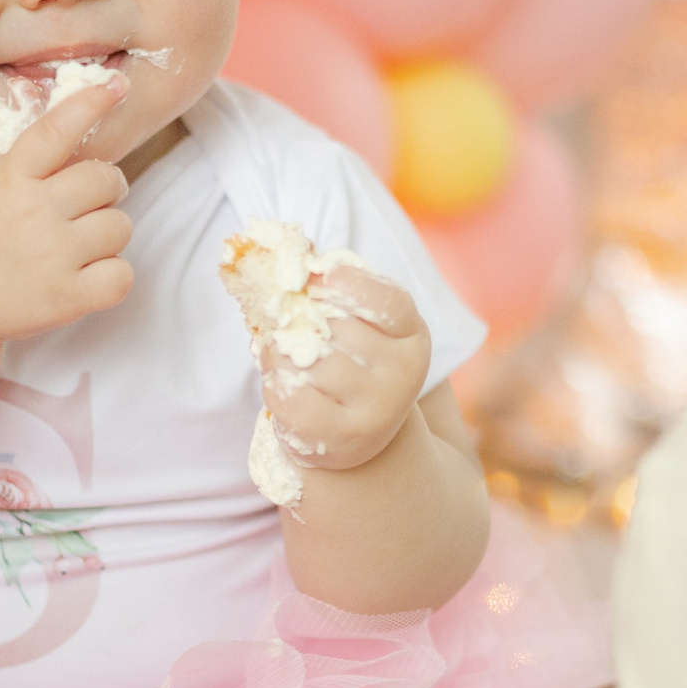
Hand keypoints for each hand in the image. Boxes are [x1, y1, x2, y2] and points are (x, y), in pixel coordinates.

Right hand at [0, 78, 133, 343]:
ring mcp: (52, 257)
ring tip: (81, 241)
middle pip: (104, 179)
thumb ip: (19, 157)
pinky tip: (90, 272)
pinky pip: (121, 275)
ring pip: (120, 226)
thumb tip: (67, 118)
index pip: (55, 131)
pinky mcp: (68, 298)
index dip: (89, 104)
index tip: (116, 85)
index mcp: (10, 179)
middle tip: (88, 200)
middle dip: (106, 187)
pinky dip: (113, 274)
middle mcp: (33, 213)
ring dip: (107, 231)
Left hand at [260, 265, 431, 473]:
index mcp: (411, 333)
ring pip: (311, 367)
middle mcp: (404, 374)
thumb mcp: (356, 318)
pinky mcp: (345, 440)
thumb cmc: (352, 358)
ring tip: (281, 353)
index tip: (319, 278)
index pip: (387, 303)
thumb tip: (285, 248)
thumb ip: (329, 282)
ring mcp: (378, 412)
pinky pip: (294, 401)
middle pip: (338, 332)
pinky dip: (275, 385)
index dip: (352, 286)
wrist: (365, 431)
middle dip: (302, 322)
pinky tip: (279, 381)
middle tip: (286, 323)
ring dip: (281, 354)